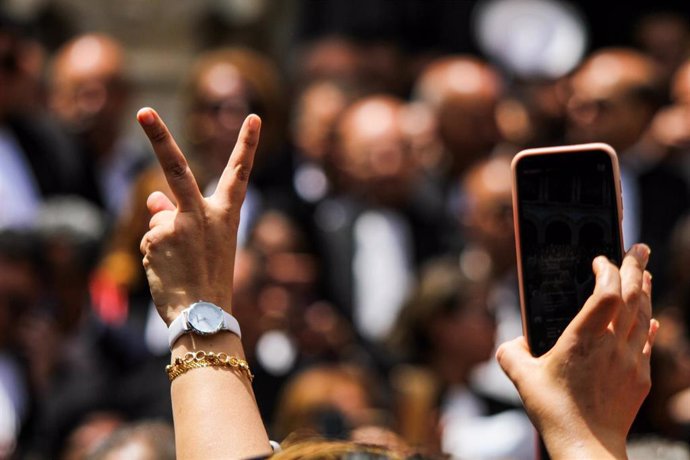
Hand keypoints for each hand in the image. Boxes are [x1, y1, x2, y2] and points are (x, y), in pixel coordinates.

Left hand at [137, 107, 259, 324]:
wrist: (203, 315)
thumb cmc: (208, 279)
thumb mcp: (205, 243)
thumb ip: (179, 215)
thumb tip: (152, 198)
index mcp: (227, 214)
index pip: (240, 173)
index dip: (247, 145)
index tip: (254, 117)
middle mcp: (204, 213)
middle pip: (176, 167)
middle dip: (158, 136)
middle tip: (143, 111)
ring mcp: (179, 224)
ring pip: (159, 220)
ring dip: (163, 240)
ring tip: (181, 267)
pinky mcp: (158, 238)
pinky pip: (150, 239)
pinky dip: (154, 254)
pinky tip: (169, 272)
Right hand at [497, 244, 658, 458]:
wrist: (587, 446)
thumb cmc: (554, 411)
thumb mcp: (521, 377)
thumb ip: (510, 352)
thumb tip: (513, 341)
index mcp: (584, 339)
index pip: (606, 292)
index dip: (607, 270)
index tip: (599, 260)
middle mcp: (612, 345)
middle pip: (632, 296)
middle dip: (636, 267)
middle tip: (638, 248)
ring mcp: (630, 360)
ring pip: (644, 315)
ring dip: (644, 290)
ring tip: (644, 273)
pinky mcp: (640, 377)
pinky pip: (649, 342)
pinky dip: (649, 323)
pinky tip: (650, 318)